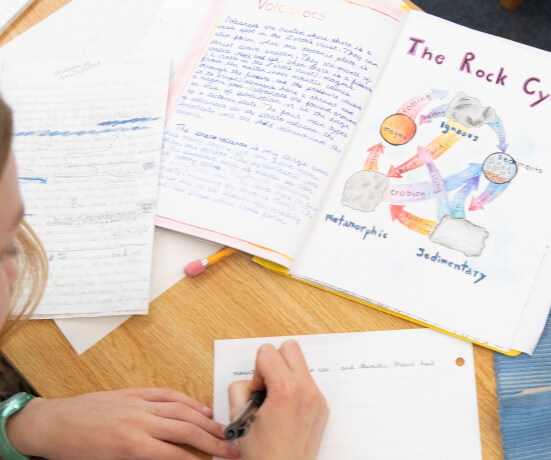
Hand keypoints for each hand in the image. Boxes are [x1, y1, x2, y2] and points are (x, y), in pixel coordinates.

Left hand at [6, 388, 240, 459]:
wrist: (53, 425)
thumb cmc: (75, 452)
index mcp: (131, 446)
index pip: (176, 456)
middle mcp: (140, 422)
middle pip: (186, 430)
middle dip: (213, 442)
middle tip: (232, 450)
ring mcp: (139, 404)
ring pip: (182, 410)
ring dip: (206, 421)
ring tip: (224, 431)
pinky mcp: (135, 393)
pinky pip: (168, 394)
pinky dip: (188, 401)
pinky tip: (201, 409)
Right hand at [228, 340, 327, 459]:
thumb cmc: (263, 454)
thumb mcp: (239, 417)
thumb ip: (240, 388)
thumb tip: (251, 382)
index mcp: (286, 389)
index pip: (267, 352)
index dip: (256, 371)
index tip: (258, 392)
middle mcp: (306, 389)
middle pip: (289, 347)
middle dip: (273, 363)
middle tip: (267, 389)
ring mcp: (317, 398)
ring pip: (299, 364)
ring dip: (285, 374)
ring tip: (276, 401)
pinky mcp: (322, 407)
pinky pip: (307, 382)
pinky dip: (294, 388)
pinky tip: (286, 411)